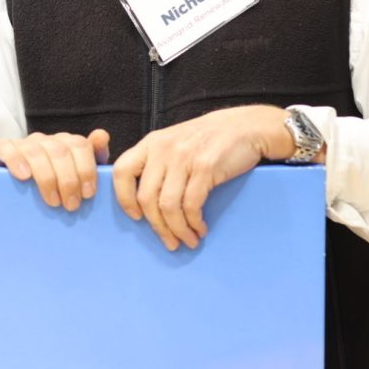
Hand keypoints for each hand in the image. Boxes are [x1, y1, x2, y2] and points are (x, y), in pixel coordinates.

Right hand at [0, 129, 109, 210]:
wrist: (15, 189)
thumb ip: (93, 157)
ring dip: (47, 178)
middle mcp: (45, 140)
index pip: (80, 145)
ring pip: (36, 152)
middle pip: (59, 151)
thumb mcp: (77, 174)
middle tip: (71, 205)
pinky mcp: (3, 149)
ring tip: (53, 201)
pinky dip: (16, 161)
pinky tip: (24, 177)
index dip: (86, 169)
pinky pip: (7, 148)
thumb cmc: (53, 184)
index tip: (88, 194)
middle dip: (68, 180)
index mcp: (65, 143)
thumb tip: (102, 135)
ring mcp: (24, 143)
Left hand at [112, 105, 289, 250]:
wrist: (245, 126)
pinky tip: (200, 228)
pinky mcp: (205, 167)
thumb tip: (145, 203)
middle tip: (169, 242)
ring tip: (187, 240)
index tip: (136, 217)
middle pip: (146, 197)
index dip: (124, 198)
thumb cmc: (209, 139)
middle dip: (157, 226)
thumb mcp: (175, 143)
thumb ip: (157, 164)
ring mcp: (183, 157)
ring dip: (177, 230)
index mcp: (151, 143)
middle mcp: (162, 149)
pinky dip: (193, 223)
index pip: (122, 171)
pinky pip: (191, 204)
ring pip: (168, 205)